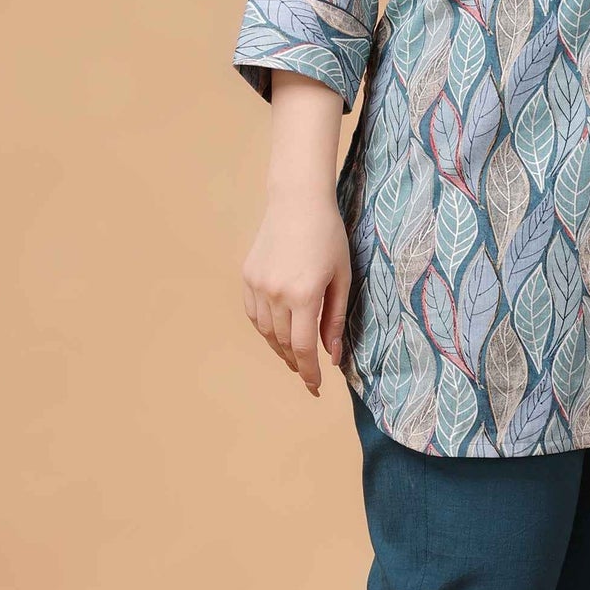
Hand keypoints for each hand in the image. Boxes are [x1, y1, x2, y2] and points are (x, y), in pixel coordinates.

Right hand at [241, 189, 350, 396]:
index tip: (315, 387)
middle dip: (296, 363)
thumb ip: (334, 319)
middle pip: (284, 343)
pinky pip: (254, 314)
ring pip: (266, 332)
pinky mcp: (248, 276)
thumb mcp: (341, 278)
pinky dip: (266, 329)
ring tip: (294, 357)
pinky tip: (278, 334)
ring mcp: (258, 285)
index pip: (304, 348)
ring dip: (280, 349)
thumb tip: (332, 355)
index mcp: (304, 294)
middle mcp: (276, 293)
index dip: (309, 372)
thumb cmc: (328, 237)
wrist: (298, 202)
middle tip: (308, 374)